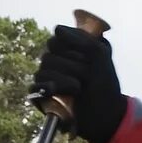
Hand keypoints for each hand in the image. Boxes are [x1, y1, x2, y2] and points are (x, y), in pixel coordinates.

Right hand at [30, 27, 126, 142]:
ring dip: (64, 79)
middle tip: (87, 75)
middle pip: (48, 53)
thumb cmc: (105, 84)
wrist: (106, 114)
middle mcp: (55, 61)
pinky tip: (60, 93)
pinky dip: (50, 89)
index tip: (88, 58)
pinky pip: (34, 87)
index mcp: (68, 49)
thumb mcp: (100, 56)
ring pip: (42, 70)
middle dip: (71, 65)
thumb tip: (56, 29)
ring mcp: (47, 79)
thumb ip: (81, 39)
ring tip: (79, 88)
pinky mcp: (40, 97)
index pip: (57, 38)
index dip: (72, 47)